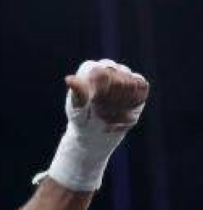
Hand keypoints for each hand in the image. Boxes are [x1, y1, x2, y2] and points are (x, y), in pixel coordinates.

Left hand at [41, 60, 150, 191]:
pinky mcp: (136, 89)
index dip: (95, 87)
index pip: (96, 68)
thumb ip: (77, 93)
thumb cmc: (80, 126)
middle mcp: (106, 71)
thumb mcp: (78, 112)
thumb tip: (69, 79)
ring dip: (119, 100)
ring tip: (109, 115)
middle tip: (100, 113)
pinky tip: (122, 114)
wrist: (93, 141)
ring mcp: (122, 79)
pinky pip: (139, 89)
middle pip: (113, 73)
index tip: (91, 103)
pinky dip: (132, 103)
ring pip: (126, 81)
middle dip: (107, 96)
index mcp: (88, 71)